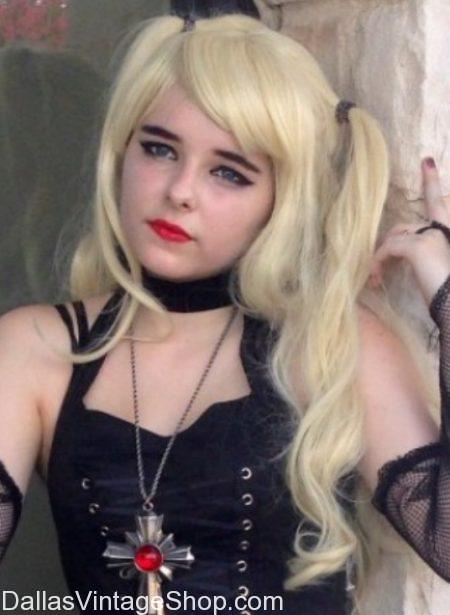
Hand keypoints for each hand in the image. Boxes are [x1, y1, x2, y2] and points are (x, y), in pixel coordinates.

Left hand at [369, 158, 449, 308]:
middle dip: (387, 247)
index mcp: (447, 232)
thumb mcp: (434, 268)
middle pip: (403, 228)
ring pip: (394, 238)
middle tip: (376, 271)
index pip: (437, 204)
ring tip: (376, 278)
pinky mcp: (418, 246)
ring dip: (381, 258)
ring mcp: (429, 236)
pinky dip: (379, 262)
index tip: (427, 161)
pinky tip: (377, 278)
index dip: (431, 182)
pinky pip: (388, 248)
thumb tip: (393, 253)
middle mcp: (440, 230)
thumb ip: (422, 254)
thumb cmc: (445, 294)